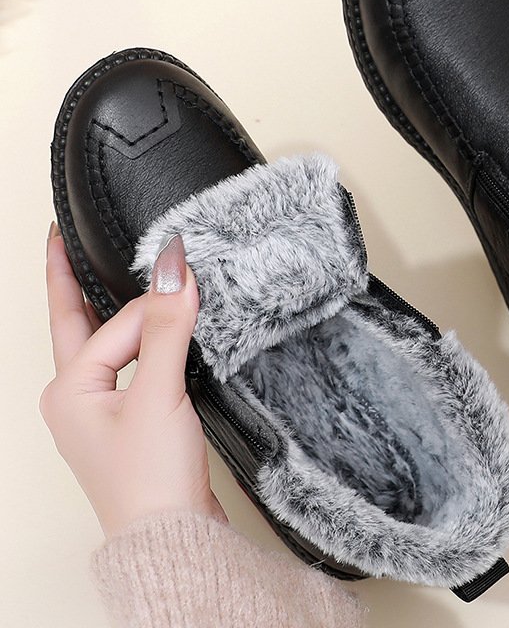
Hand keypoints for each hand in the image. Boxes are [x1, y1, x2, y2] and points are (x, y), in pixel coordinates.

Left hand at [41, 224, 226, 537]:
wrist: (172, 537)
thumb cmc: (150, 480)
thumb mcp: (158, 393)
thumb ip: (166, 327)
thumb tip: (174, 268)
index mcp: (69, 390)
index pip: (120, 323)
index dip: (155, 301)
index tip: (179, 258)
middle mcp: (78, 398)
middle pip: (79, 323)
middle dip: (71, 280)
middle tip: (60, 239)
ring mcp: (102, 411)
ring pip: (107, 344)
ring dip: (110, 311)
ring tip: (99, 276)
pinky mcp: (131, 421)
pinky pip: (130, 365)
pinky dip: (141, 341)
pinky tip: (154, 333)